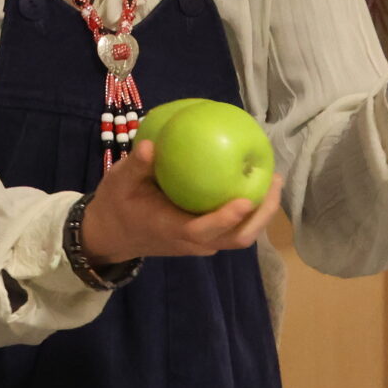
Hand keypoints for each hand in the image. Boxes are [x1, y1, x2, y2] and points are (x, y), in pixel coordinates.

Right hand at [77, 140, 281, 265]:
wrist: (113, 233)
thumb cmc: (117, 205)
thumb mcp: (118, 182)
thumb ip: (135, 166)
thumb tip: (150, 145)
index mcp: (171, 229)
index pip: (202, 230)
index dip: (225, 219)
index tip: (245, 200)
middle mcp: (192, 241)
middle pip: (236, 238)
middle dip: (260, 216)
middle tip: (274, 181)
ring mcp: (201, 242)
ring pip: (240, 236)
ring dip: (261, 213)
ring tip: (273, 180)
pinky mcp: (205, 236)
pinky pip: (233, 228)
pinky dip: (250, 211)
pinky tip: (255, 184)